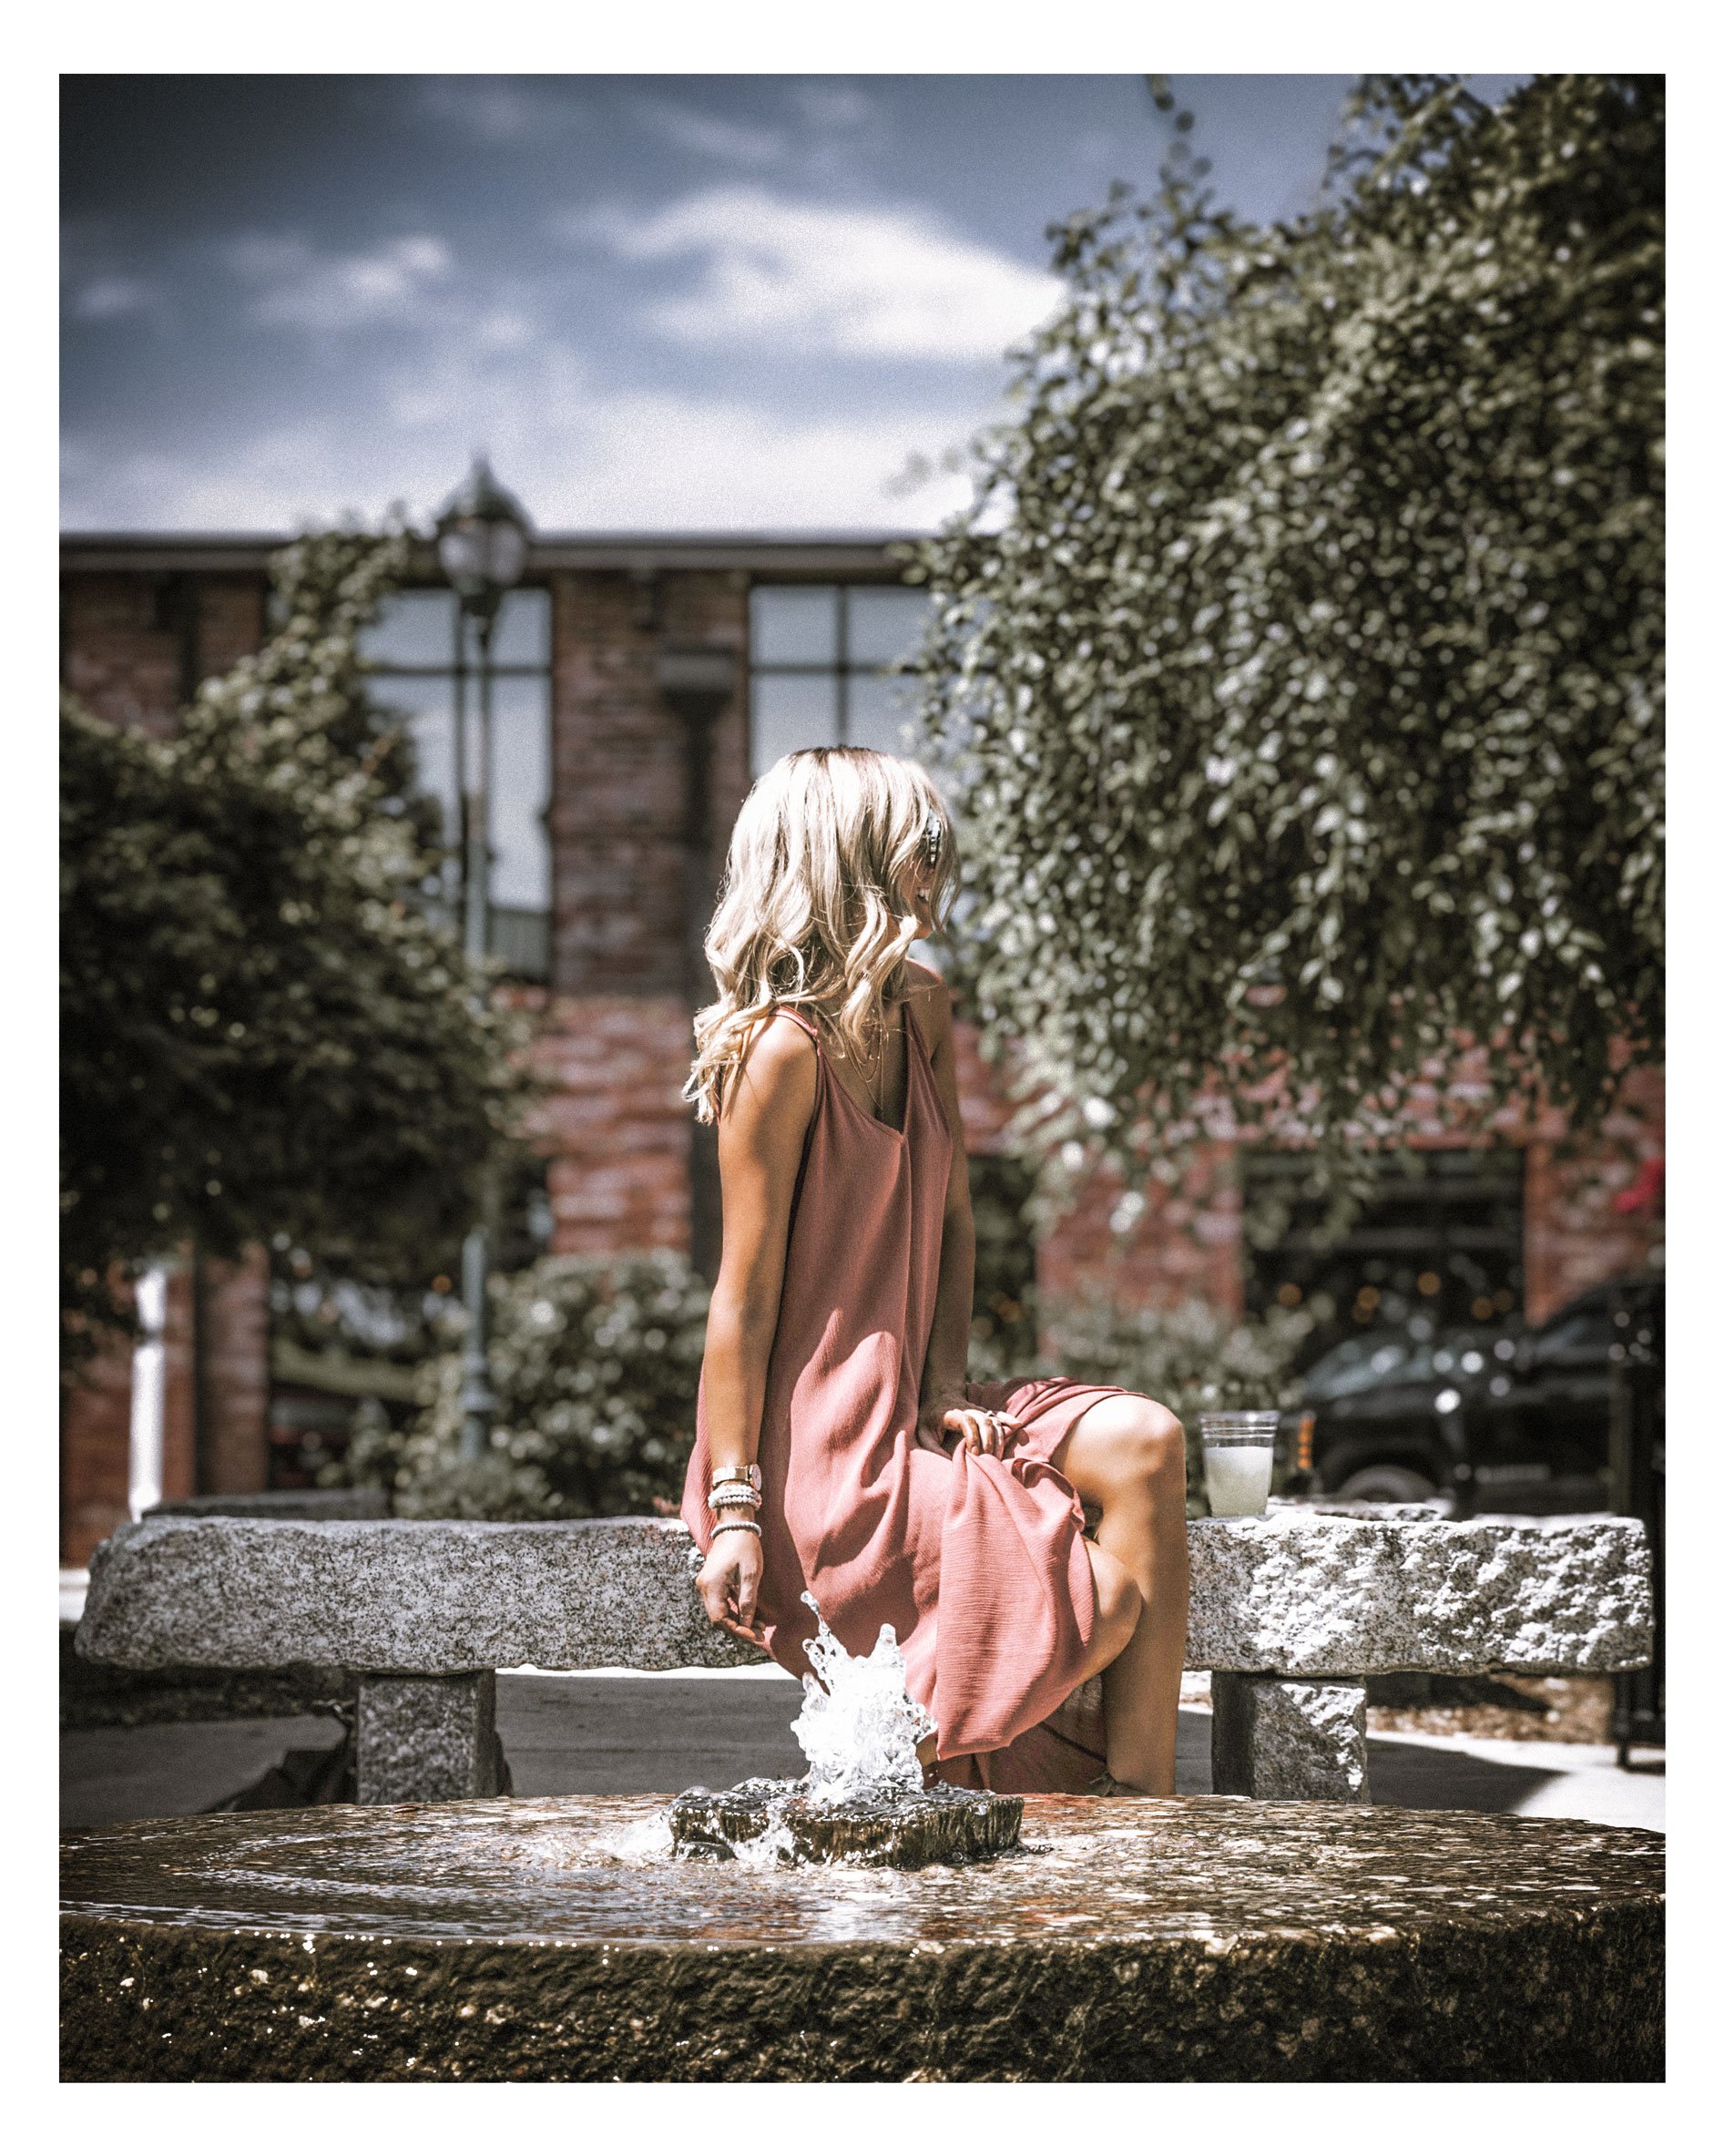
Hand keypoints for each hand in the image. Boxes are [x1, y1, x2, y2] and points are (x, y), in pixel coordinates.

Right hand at [697, 1519, 766, 1649]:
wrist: (735, 1524)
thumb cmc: (745, 1545)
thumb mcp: (751, 1574)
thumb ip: (748, 1600)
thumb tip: (747, 1624)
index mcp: (712, 1585)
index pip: (720, 1619)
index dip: (737, 1630)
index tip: (755, 1635)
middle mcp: (704, 1586)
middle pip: (718, 1618)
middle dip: (739, 1627)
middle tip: (760, 1633)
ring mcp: (706, 1583)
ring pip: (719, 1611)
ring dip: (737, 1620)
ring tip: (759, 1626)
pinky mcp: (712, 1581)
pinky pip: (721, 1602)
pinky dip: (734, 1610)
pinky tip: (750, 1613)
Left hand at [914, 1391, 1023, 1458]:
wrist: (938, 1395)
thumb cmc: (929, 1418)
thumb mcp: (923, 1433)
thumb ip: (932, 1448)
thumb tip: (948, 1465)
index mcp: (951, 1413)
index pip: (966, 1421)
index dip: (972, 1436)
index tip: (974, 1453)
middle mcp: (966, 1409)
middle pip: (983, 1421)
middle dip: (988, 1441)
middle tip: (987, 1460)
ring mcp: (977, 1410)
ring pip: (992, 1420)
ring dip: (998, 1438)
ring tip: (998, 1457)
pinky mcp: (983, 1412)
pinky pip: (998, 1414)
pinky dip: (1008, 1420)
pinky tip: (1017, 1427)